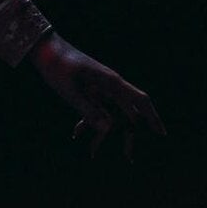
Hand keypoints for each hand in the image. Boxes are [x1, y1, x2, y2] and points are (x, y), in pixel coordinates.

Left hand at [31, 31, 166, 159]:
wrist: (45, 50)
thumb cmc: (58, 67)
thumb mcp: (70, 91)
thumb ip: (88, 111)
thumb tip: (108, 130)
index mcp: (111, 82)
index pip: (140, 101)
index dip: (153, 117)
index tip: (161, 134)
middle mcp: (110, 86)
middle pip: (128, 113)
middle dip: (128, 135)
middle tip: (128, 157)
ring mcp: (100, 88)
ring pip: (110, 115)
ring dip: (102, 134)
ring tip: (92, 153)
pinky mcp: (89, 90)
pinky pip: (95, 110)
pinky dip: (88, 123)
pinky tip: (75, 134)